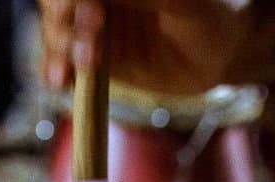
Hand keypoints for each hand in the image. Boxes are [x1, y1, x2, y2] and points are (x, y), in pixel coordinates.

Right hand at [41, 0, 254, 98]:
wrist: (220, 54)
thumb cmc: (212, 15)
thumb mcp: (185, 4)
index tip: (89, 11)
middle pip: (57, 3)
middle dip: (65, 19)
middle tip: (92, 33)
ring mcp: (91, 27)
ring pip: (56, 31)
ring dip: (59, 47)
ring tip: (79, 66)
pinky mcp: (92, 59)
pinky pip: (62, 62)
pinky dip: (55, 69)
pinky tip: (60, 80)